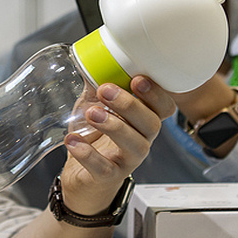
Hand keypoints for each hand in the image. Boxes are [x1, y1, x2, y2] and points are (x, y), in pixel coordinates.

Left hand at [58, 75, 175, 213]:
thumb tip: (91, 61)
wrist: (81, 176)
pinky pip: (104, 168)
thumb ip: (95, 86)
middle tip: (106, 90)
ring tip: (91, 113)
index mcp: (142, 120)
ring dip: (114, 126)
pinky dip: (88, 155)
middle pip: (151, 124)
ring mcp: (127, 160)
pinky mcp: (109, 176)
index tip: (138, 78)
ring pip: (135, 145)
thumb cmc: (93, 137)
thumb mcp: (92, 105)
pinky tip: (73, 141)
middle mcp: (141, 140)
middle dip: (130, 105)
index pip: (164, 107)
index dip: (156, 94)